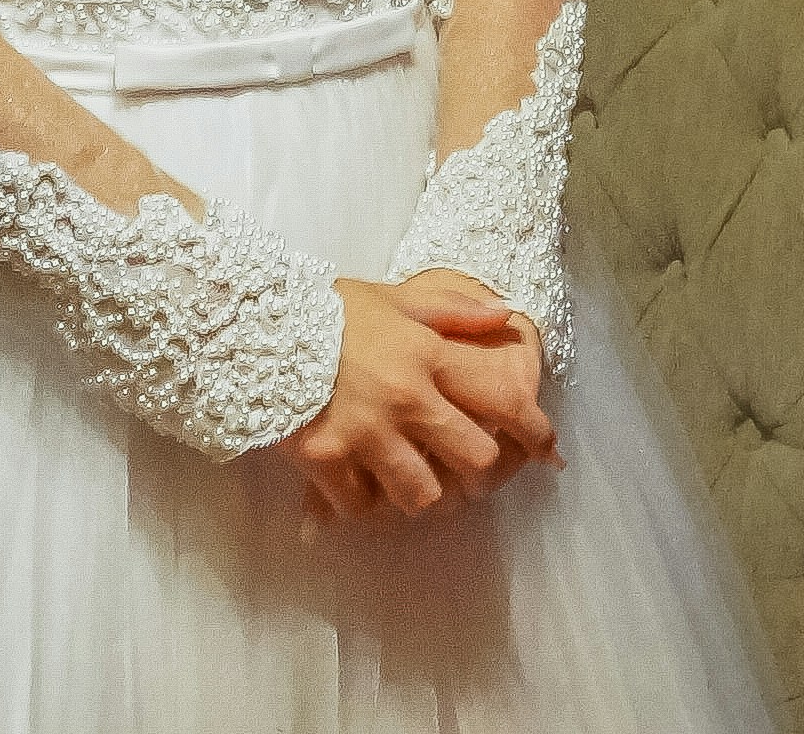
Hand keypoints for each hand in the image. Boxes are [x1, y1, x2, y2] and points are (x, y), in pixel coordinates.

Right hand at [287, 275, 553, 520]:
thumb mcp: (394, 298)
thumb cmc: (327, 310)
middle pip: (475, 459)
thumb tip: (508, 315)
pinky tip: (358, 491)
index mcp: (428, 356)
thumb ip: (454, 310)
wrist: (253, 324)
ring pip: (422, 494)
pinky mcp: (325, 460)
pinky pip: (360, 506)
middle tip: (466, 474)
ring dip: (420, 495)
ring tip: (407, 484)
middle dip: (478, 473)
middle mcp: (407, 399)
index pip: (503, 399)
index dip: (536, 433)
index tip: (550, 454)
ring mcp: (366, 434)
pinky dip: (363, 505)